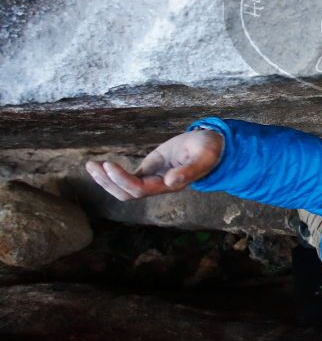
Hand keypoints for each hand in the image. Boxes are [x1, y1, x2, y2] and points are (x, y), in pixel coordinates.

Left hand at [85, 129, 223, 200]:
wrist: (213, 146)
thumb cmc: (209, 150)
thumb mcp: (202, 157)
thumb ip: (188, 170)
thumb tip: (170, 181)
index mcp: (170, 185)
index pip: (139, 189)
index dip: (122, 180)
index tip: (109, 165)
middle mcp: (159, 186)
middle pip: (127, 193)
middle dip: (107, 182)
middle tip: (92, 166)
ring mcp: (153, 179)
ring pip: (124, 188)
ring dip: (105, 179)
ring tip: (90, 166)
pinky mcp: (150, 170)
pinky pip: (127, 178)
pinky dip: (112, 173)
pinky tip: (101, 165)